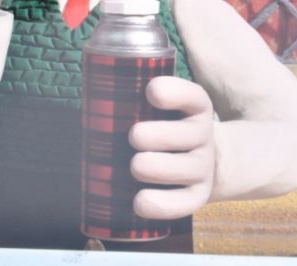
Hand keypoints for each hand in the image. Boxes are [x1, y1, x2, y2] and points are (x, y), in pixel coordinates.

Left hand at [129, 76, 214, 218]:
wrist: (201, 159)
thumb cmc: (163, 125)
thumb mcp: (161, 108)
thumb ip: (136, 100)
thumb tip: (92, 101)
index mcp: (195, 106)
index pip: (192, 95)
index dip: (174, 92)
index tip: (150, 92)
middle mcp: (204, 134)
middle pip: (184, 134)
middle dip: (155, 136)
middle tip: (134, 136)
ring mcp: (203, 166)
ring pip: (183, 168)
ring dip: (155, 168)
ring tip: (135, 166)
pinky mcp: (199, 195)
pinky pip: (185, 203)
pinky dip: (162, 205)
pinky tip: (139, 202)